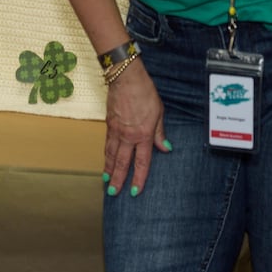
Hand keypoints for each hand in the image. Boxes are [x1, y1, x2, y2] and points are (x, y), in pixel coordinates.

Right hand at [102, 60, 168, 197]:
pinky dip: (106, 154)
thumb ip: (160, 133)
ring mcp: (116, 130)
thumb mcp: (158, 112)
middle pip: (122, 163)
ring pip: (111, 155)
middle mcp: (128, 136)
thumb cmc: (145, 92)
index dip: (138, 178)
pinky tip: (105, 160)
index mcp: (143, 134)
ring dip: (108, 169)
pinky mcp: (109, 123)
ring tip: (106, 181)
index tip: (134, 191)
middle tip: (112, 193)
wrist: (125, 77)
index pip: (141, 162)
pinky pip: (107, 143)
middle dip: (117, 180)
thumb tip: (166, 148)